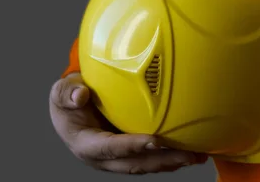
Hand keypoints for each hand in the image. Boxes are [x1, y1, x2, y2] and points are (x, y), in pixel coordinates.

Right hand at [49, 73, 207, 173]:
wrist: (70, 109)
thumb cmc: (67, 99)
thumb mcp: (61, 92)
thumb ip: (68, 94)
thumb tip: (81, 95)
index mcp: (86, 144)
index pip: (110, 148)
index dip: (131, 146)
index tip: (154, 141)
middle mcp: (103, 158)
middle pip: (135, 164)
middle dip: (162, 161)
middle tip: (188, 154)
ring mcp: (117, 158)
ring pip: (146, 166)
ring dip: (172, 163)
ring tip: (198, 156)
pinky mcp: (128, 154)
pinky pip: (150, 159)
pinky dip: (170, 157)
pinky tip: (190, 151)